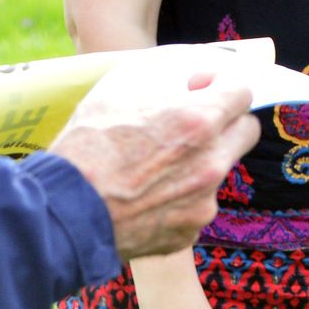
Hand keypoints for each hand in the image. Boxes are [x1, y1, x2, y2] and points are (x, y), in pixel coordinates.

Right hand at [50, 68, 259, 261]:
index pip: (243, 92)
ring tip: (156, 167)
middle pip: (247, 132)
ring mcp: (203, 201)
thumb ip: (165, 75)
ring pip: (219, 171)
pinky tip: (146, 197)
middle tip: (196, 124)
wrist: (61, 211)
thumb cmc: (87, 144)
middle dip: (227, 122)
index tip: (203, 90)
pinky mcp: (189, 232)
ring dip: (200, 163)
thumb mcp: (121, 86)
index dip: (223, 87)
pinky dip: (179, 199)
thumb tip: (190, 76)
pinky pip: (195, 205)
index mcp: (200, 121)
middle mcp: (212, 162)